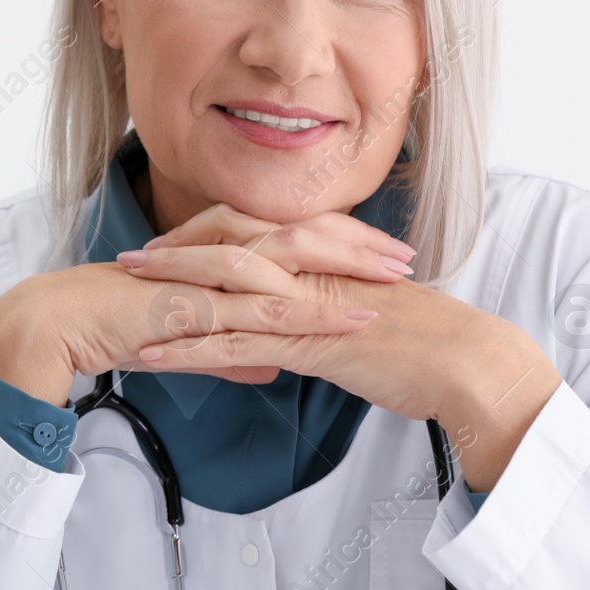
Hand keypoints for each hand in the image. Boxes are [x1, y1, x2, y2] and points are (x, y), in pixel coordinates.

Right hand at [0, 206, 410, 405]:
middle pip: (298, 232)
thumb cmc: (111, 327)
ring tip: (393, 281)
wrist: (59, 328)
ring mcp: (205, 273)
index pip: (286, 235)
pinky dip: (311, 311)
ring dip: (345, 268)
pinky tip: (347, 318)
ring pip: (289, 260)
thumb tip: (269, 367)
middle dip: (356, 243)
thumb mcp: (186, 343)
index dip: (336, 241)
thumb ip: (229, 350)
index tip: (381, 254)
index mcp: (213, 252)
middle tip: (405, 255)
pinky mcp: (195, 303)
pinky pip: (262, 306)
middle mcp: (215, 251)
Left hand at [119, 250, 561, 489]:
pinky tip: (154, 356)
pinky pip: (235, 342)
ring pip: (221, 289)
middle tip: (127, 261)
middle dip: (172, 252)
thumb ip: (329, 302)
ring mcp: (304, 301)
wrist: (467, 360)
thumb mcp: (367, 307)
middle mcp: (307, 267)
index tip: (168, 246)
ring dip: (167, 295)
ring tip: (123, 302)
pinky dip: (189, 347)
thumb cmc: (424, 341)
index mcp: (321, 253)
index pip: (249, 229)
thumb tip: (306, 312)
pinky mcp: (307, 340)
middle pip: (223, 245)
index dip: (203, 233)